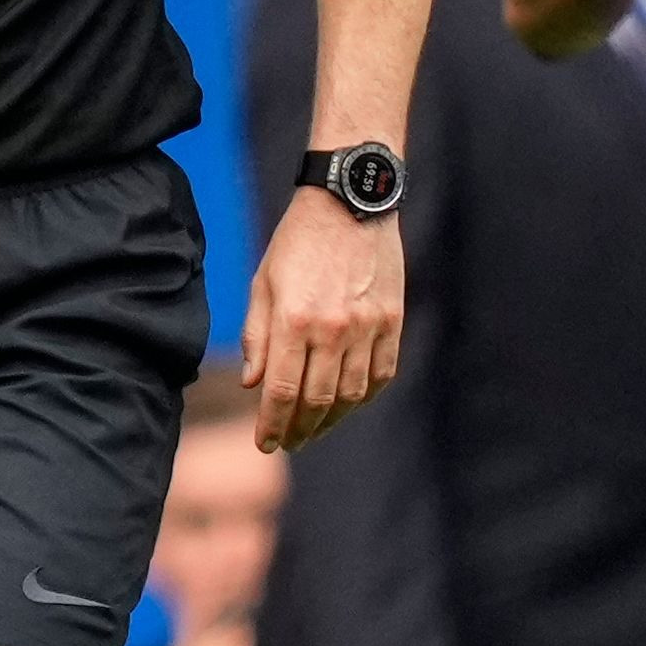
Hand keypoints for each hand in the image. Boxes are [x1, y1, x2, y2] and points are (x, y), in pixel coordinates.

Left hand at [241, 187, 402, 453]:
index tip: (265, 444)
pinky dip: (365, 397)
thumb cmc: (297, 241)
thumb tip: (253, 385)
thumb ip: (256, 336)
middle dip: (299, 430)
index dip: (272, 426)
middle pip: (317, 401)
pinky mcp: (392, 320)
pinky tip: (350, 404)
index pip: (282, 393)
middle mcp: (332, 329)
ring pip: (351, 395)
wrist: (349, 200)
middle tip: (289, 442)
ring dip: (331, 420)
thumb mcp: (264, 283)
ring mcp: (367, 326)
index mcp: (294, 320)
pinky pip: (382, 373)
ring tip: (315, 429)